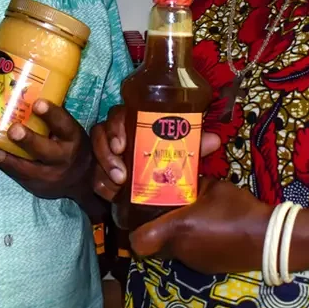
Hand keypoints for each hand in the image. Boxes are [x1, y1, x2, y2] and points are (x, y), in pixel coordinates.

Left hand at [0, 100, 92, 202]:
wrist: (81, 180)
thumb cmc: (71, 145)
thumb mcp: (70, 131)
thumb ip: (54, 118)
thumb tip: (30, 90)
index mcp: (72, 138)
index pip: (63, 124)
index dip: (51, 114)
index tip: (37, 103)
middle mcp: (62, 158)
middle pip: (45, 150)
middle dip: (28, 140)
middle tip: (13, 129)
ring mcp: (47, 176)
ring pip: (26, 167)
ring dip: (8, 155)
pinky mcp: (33, 186)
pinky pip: (16, 174)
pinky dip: (3, 164)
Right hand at [91, 105, 221, 200]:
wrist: (160, 184)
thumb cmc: (169, 158)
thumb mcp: (181, 151)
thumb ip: (195, 145)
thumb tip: (214, 140)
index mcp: (133, 121)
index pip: (117, 115)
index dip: (115, 127)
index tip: (122, 145)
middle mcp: (117, 134)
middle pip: (100, 132)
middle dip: (106, 151)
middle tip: (120, 170)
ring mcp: (107, 152)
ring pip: (95, 154)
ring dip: (104, 167)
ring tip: (119, 183)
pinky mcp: (102, 171)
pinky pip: (95, 175)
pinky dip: (102, 184)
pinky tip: (112, 193)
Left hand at [129, 177, 272, 273]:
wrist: (267, 238)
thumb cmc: (237, 208)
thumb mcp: (212, 185)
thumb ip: (191, 181)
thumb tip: (183, 175)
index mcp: (177, 228)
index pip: (139, 241)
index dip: (134, 229)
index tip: (139, 214)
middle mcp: (180, 249)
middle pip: (153, 244)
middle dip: (155, 228)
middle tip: (161, 210)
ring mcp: (192, 262)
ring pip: (170, 249)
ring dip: (174, 235)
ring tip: (185, 216)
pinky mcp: (205, 267)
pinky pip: (188, 254)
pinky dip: (190, 242)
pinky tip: (203, 228)